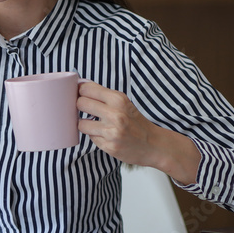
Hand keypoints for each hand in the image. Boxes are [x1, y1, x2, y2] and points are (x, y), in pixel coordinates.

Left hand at [77, 81, 200, 184]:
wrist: (153, 145)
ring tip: (96, 125)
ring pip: (81, 123)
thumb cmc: (136, 122)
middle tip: (87, 110)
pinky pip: (90, 138)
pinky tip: (105, 136)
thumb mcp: (123, 103)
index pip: (86, 89)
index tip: (81, 95)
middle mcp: (115, 114)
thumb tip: (80, 86)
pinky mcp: (108, 146)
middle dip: (80, 106)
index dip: (81, 92)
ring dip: (85, 124)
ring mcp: (111, 132)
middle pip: (80, 103)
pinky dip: (95, 136)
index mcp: (119, 99)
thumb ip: (103, 95)